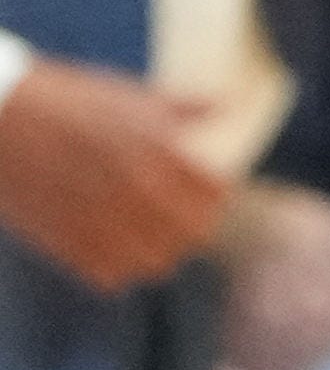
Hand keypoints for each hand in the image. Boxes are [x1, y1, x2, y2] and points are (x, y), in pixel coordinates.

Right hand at [0, 57, 236, 291]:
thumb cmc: (65, 100)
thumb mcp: (129, 94)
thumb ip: (181, 107)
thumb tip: (225, 107)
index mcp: (161, 150)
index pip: (216, 194)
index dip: (215, 194)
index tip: (205, 190)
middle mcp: (139, 189)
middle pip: (194, 234)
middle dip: (191, 225)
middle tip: (177, 216)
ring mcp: (103, 219)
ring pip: (156, 263)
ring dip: (158, 251)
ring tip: (146, 235)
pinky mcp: (65, 242)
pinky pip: (111, 275)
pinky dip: (118, 266)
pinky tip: (111, 245)